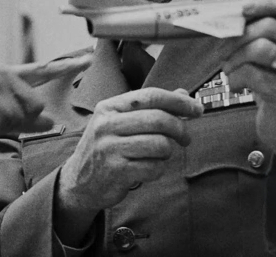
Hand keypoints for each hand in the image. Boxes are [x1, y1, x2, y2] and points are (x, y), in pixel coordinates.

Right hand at [0, 55, 91, 146]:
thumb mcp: (0, 123)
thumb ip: (26, 121)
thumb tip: (50, 121)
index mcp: (8, 77)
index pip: (43, 71)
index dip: (67, 66)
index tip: (89, 59)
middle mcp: (4, 73)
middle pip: (35, 105)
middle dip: (15, 121)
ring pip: (21, 113)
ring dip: (2, 125)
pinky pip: (5, 118)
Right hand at [58, 88, 201, 213]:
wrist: (79, 181)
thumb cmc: (106, 148)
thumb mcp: (120, 122)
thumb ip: (150, 107)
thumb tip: (183, 93)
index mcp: (109, 107)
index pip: (150, 96)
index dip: (178, 101)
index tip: (197, 109)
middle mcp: (106, 125)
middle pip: (158, 119)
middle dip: (180, 129)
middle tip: (185, 138)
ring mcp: (109, 148)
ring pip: (159, 145)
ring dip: (168, 152)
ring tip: (160, 155)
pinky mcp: (116, 171)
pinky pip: (153, 168)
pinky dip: (158, 169)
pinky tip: (148, 168)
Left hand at [222, 0, 275, 181]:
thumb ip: (263, 35)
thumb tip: (230, 15)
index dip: (267, 3)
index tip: (241, 8)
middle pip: (269, 27)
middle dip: (237, 36)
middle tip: (223, 51)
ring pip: (259, 49)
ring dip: (233, 58)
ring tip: (229, 70)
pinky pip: (251, 74)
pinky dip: (234, 79)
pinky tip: (236, 86)